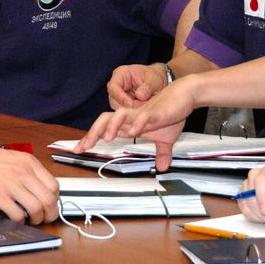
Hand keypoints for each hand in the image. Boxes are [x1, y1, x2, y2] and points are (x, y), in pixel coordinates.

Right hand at [0, 145, 59, 223]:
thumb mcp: (15, 158)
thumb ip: (30, 171)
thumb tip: (42, 188)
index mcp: (29, 162)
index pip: (54, 185)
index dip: (55, 199)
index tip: (50, 205)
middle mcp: (23, 173)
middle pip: (49, 199)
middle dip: (50, 214)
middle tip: (46, 218)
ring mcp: (11, 185)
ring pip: (36, 209)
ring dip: (37, 219)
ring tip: (33, 220)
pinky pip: (17, 215)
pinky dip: (21, 221)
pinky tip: (18, 219)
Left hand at [77, 79, 195, 169]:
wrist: (185, 95)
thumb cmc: (172, 113)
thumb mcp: (166, 139)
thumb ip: (161, 153)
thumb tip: (162, 167)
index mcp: (130, 123)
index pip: (105, 129)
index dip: (92, 138)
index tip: (79, 149)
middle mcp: (132, 117)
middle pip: (105, 120)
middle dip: (92, 133)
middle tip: (82, 147)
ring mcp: (142, 114)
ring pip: (119, 115)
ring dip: (111, 126)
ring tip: (106, 139)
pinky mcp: (155, 112)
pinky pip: (143, 117)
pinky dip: (137, 124)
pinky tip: (133, 132)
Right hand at [106, 63, 167, 109]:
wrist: (159, 82)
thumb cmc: (155, 78)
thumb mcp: (154, 80)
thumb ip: (147, 87)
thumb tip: (139, 96)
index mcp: (121, 74)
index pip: (113, 87)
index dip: (120, 97)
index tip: (131, 104)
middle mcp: (116, 85)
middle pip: (113, 99)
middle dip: (126, 106)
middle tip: (140, 109)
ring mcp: (118, 95)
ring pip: (117, 107)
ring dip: (130, 110)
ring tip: (143, 109)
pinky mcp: (122, 104)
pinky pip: (123, 111)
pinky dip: (132, 113)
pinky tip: (141, 112)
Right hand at [236, 165, 264, 222]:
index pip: (260, 179)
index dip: (261, 196)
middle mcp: (257, 176)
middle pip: (249, 193)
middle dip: (261, 210)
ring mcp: (249, 187)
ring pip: (246, 203)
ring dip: (259, 215)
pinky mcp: (246, 198)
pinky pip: (245, 209)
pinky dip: (255, 217)